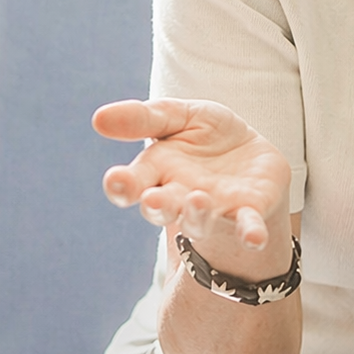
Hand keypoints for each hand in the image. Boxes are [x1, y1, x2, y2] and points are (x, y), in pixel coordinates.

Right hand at [93, 98, 291, 259]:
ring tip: (198, 199)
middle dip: (157, 206)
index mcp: (157, 171)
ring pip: (199, 221)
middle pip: (162, 208)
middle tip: (152, 200)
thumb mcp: (177, 115)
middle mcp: (180, 197)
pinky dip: (249, 233)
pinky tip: (254, 238)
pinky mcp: (247, 213)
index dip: (122, 185)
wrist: (249, 151)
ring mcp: (214, 209)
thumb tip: (98, 118)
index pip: (132, 183)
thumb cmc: (203, 135)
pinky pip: (247, 227)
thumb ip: (143, 118)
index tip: (116, 181)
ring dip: (196, 215)